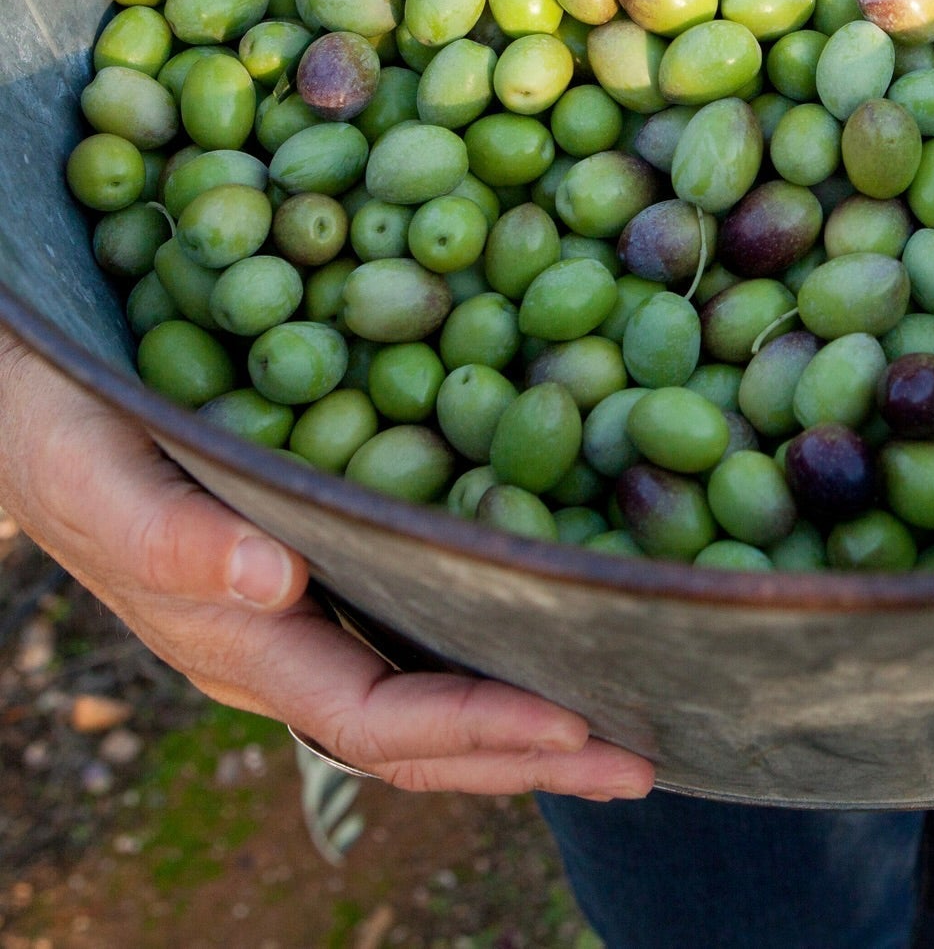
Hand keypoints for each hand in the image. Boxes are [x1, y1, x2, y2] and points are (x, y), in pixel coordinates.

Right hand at [0, 331, 653, 797]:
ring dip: (531, 716)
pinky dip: (502, 642)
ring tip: (633, 718)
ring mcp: (316, 617)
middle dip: (533, 755)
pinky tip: (568, 621)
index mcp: (241, 649)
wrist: (40, 401)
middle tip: (648, 757)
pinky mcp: (340, 563)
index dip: (474, 730)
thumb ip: (169, 538)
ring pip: (434, 694)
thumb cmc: (59, 431)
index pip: (376, 719)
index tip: (574, 724)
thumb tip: (272, 584)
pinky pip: (429, 625)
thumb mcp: (96, 471)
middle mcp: (290, 650)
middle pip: (424, 737)